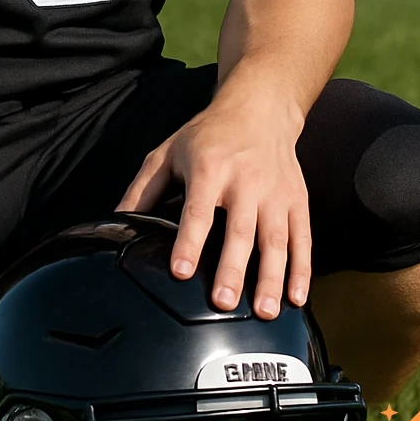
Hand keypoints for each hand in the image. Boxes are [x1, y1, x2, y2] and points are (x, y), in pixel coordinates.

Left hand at [115, 95, 311, 319]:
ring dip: (272, 277)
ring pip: (275, 239)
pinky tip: (296, 298)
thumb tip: (117, 221)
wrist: (259, 109)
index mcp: (208, 168)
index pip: (197, 210)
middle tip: (224, 302)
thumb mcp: (168, 152)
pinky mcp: (296, 200)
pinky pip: (302, 238)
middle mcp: (244, 181)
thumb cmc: (208, 135)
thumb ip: (143, 188)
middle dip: (232, 269)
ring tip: (265, 311)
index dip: (189, 242)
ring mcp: (275, 192)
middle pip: (240, 230)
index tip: (180, 271)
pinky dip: (302, 270)